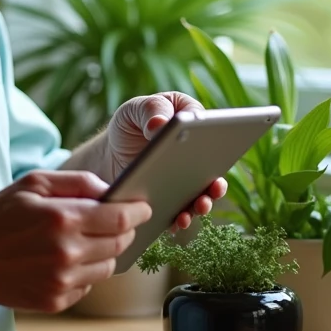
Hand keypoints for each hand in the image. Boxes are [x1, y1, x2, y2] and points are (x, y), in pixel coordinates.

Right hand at [0, 170, 151, 312]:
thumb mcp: (33, 182)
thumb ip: (77, 182)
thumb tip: (110, 190)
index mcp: (64, 219)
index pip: (121, 218)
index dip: (138, 211)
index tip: (143, 207)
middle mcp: (67, 252)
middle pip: (120, 243)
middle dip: (124, 229)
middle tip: (114, 220)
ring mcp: (62, 281)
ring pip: (108, 267)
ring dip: (105, 251)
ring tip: (83, 240)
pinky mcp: (56, 301)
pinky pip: (88, 285)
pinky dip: (85, 271)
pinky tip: (63, 259)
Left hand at [106, 91, 227, 229]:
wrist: (111, 152)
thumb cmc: (129, 123)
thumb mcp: (136, 109)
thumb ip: (151, 110)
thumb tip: (161, 124)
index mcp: (193, 121)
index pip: (211, 126)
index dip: (217, 135)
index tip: (218, 145)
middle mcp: (199, 152)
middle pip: (214, 166)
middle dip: (217, 178)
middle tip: (215, 186)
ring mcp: (189, 178)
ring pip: (204, 192)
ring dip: (205, 201)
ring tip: (198, 206)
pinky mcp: (177, 198)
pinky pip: (184, 210)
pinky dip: (183, 217)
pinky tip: (179, 221)